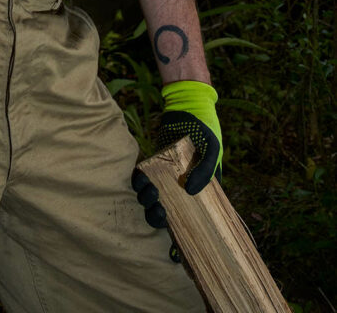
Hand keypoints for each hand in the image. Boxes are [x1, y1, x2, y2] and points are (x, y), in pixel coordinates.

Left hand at [132, 80, 221, 243]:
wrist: (186, 106)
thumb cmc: (205, 129)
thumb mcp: (212, 149)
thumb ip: (206, 171)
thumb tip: (191, 192)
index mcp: (200, 191)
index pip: (192, 219)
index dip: (181, 234)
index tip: (174, 245)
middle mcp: (181, 186)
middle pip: (168, 213)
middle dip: (159, 218)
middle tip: (158, 211)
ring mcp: (166, 175)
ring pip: (152, 198)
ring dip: (147, 200)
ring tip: (148, 193)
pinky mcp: (153, 163)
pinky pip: (143, 178)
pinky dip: (139, 182)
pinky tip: (139, 180)